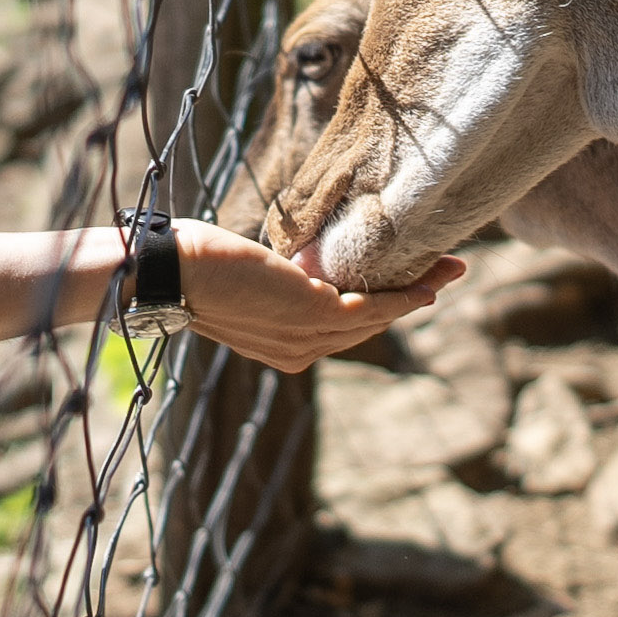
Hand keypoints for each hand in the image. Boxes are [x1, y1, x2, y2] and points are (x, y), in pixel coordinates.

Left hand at [176, 221, 460, 371]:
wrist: (170, 272)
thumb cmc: (196, 267)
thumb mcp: (247, 280)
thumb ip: (278, 281)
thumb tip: (296, 264)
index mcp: (285, 348)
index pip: (344, 329)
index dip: (383, 307)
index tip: (413, 288)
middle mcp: (299, 352)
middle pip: (369, 326)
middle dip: (410, 299)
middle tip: (444, 274)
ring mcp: (306, 337)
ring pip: (375, 317)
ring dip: (416, 292)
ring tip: (447, 271)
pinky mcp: (311, 313)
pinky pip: (369, 307)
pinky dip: (400, 295)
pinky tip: (423, 282)